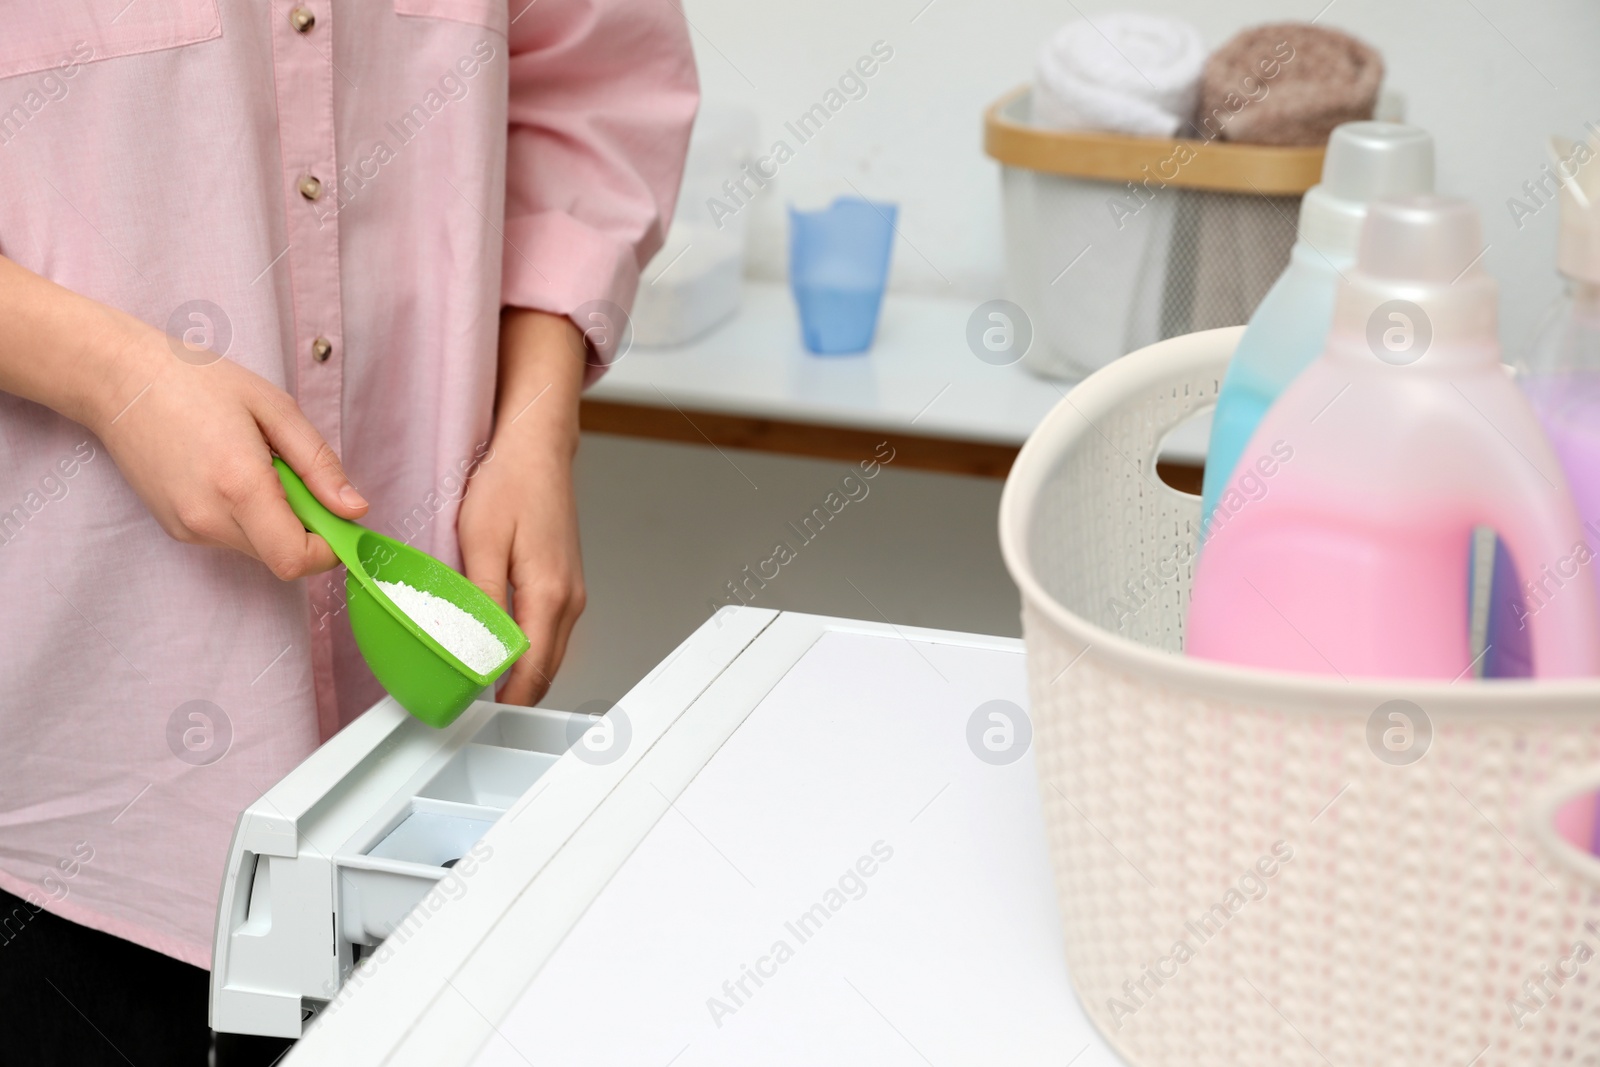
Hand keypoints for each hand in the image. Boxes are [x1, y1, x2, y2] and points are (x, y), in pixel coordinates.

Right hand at [90, 325, 367, 578]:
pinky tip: (231, 473)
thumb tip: (355, 509)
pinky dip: (248, 516)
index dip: (329, 547)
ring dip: (276, 520)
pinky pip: (232, 537)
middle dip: (306, 528)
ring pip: (258, 549)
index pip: (296, 560)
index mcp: (239, 486)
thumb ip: (319, 466)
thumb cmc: (196, 381)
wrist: (118, 378)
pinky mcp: (175, 527)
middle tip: (293, 474)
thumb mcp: (275, 409)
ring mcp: (187, 528)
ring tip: (256, 466)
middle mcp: (209, 518)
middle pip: (281, 558)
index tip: (339, 516)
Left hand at [459, 308, 587, 704]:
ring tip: (477, 681)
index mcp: (549, 593)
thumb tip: (477, 648)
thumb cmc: (511, 485)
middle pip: (545, 670)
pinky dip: (527, 650)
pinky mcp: (565, 584)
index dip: (504, 699)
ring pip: (549, 654)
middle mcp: (569, 599)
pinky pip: (549, 633)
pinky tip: (498, 647)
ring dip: (519, 673)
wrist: (536, 451)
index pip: (532, 669)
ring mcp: (571, 592)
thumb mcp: (482, 542)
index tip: (473, 711)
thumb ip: (482, 601)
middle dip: (511, 694)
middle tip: (466, 703)